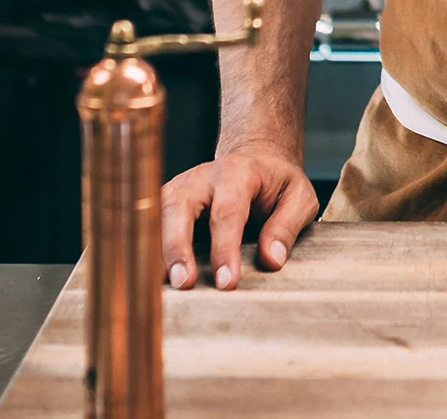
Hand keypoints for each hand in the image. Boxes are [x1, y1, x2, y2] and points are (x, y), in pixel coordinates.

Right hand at [161, 145, 317, 290]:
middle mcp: (204, 176)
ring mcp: (181, 186)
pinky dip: (147, 248)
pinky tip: (150, 276)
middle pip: (180, 205)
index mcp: (239, 172)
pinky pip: (150, 222)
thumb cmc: (277, 183)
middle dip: (177, 245)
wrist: (256, 160)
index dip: (224, 248)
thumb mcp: (299, 197)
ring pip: (158, 212)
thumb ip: (287, 226)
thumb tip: (271, 259)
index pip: (227, 212)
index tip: (227, 282)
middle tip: (183, 283)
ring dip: (157, 249)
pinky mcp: (168, 201)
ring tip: (163, 286)